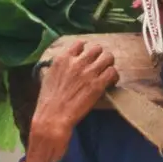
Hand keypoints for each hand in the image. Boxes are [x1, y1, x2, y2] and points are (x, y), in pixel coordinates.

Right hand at [25, 39, 116, 161]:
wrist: (53, 117)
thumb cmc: (48, 102)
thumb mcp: (49, 77)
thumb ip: (60, 67)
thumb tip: (66, 65)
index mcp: (62, 59)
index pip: (80, 44)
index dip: (86, 50)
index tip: (88, 57)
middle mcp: (76, 62)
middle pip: (97, 48)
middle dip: (100, 57)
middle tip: (100, 67)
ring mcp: (88, 72)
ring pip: (108, 57)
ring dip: (109, 65)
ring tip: (107, 74)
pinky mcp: (98, 84)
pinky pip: (113, 72)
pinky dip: (114, 77)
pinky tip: (110, 84)